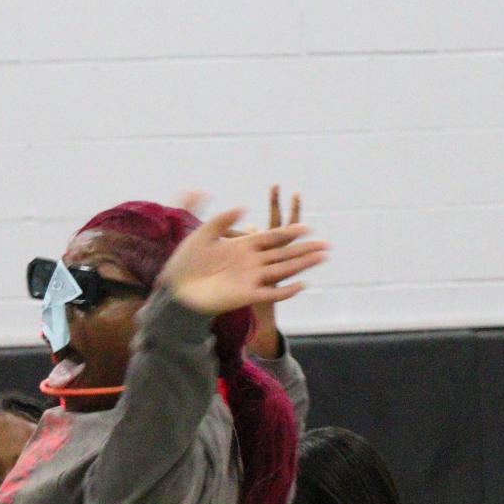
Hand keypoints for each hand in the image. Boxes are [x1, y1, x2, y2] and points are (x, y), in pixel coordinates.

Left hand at [160, 206, 327, 316]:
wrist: (176, 290)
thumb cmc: (186, 263)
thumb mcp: (204, 234)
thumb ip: (222, 220)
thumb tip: (244, 209)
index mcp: (243, 246)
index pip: (272, 237)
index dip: (290, 232)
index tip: (307, 227)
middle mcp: (251, 262)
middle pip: (284, 254)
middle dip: (305, 249)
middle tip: (326, 244)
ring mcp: (251, 278)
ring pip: (284, 270)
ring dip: (303, 264)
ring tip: (322, 258)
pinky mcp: (247, 294)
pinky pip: (273, 292)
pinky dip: (287, 290)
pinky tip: (302, 284)